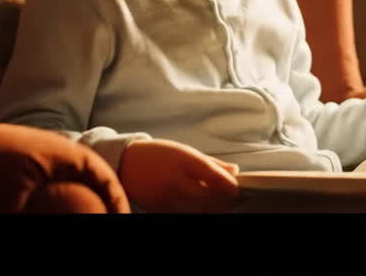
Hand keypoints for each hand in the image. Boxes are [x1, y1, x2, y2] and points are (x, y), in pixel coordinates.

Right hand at [118, 138, 241, 212]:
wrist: (126, 162)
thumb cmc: (159, 154)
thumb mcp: (185, 151)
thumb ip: (211, 162)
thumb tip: (235, 171)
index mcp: (184, 159)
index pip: (212, 175)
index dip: (229, 186)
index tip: (239, 190)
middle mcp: (175, 178)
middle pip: (207, 197)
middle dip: (224, 201)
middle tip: (236, 201)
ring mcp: (166, 196)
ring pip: (196, 210)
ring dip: (212, 210)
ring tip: (221, 206)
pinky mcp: (159, 208)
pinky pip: (182, 215)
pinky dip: (195, 213)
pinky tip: (202, 209)